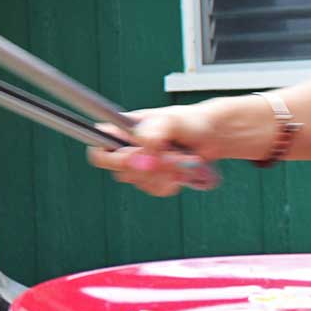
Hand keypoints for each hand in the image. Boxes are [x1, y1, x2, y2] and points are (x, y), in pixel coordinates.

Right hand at [87, 103, 228, 196]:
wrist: (212, 136)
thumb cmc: (189, 121)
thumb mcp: (171, 121)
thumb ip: (153, 132)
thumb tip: (143, 154)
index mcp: (121, 130)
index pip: (98, 150)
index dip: (112, 159)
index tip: (136, 156)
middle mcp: (127, 148)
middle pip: (121, 172)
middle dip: (150, 167)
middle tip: (171, 154)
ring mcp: (141, 166)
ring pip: (141, 183)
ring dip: (166, 174)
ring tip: (181, 158)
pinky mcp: (154, 179)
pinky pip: (156, 190)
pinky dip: (172, 182)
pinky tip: (181, 169)